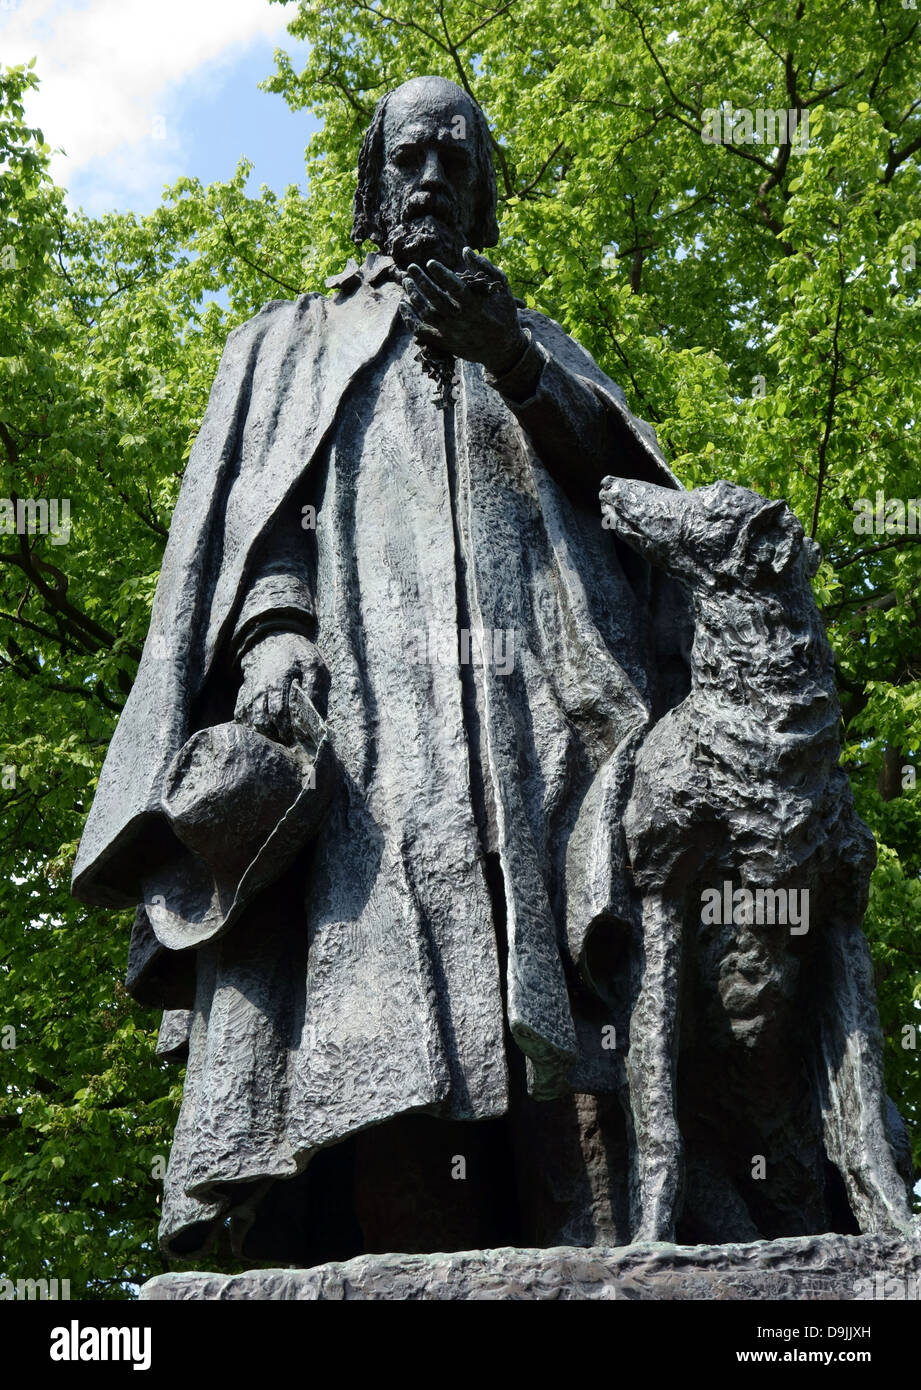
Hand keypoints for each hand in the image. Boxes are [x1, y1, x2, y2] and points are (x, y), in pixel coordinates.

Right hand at [234, 631, 325, 747]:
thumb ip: (315, 688)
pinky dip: (253, 729)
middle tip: (294, 742)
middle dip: (281, 736)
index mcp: (279, 681)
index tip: (302, 738)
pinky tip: (267, 731)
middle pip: (266, 722)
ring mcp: (250, 694)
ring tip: (281, 738)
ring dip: (268, 735)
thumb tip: (317, 714)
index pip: (281, 713)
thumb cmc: (297, 656)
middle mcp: (261, 689)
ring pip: (254, 723)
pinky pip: (243, 718)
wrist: (272, 642)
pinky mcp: (243, 697)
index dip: (291, 730)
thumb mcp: (314, 665)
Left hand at [400, 247, 527, 376]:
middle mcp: (461, 322)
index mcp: (477, 308)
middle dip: (421, 282)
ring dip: (414, 296)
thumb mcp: (502, 289)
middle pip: (436, 300)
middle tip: (411, 268)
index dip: (442, 275)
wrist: (503, 349)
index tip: (431, 263)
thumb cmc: (504, 314)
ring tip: (406, 281)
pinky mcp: (445, 341)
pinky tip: (403, 304)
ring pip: (426, 314)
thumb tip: (465, 250)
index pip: (456, 289)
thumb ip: (484, 268)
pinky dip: (409, 318)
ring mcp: (451, 333)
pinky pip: (422, 331)